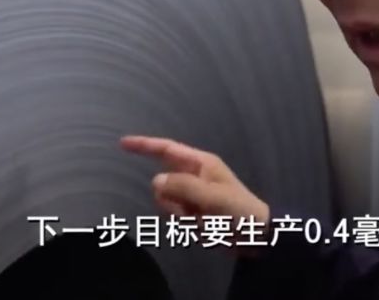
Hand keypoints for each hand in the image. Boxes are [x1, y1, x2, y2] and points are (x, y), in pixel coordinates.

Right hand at [120, 136, 269, 225]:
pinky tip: (203, 227)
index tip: (122, 143)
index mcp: (200, 164)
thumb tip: (155, 181)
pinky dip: (185, 224)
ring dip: (179, 214)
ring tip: (202, 220)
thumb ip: (182, 186)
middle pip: (163, 183)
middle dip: (171, 199)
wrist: (256, 236)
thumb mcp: (212, 196)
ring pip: (165, 202)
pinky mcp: (192, 213)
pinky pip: (174, 216)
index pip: (166, 150)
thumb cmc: (238, 210)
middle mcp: (193, 176)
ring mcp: (191, 196)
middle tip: (193, 210)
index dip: (144, 145)